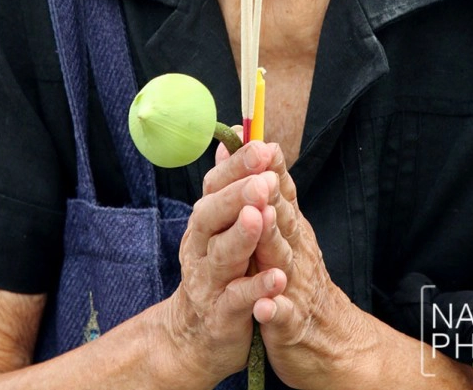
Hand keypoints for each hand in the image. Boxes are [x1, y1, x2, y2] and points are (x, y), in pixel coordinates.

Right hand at [168, 141, 287, 388]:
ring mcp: (209, 282)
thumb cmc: (217, 271)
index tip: (262, 147)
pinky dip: (256, 290)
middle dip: (237, 194)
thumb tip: (233, 135)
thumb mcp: (220, 225)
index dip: (237, 166)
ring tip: (260, 217)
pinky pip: (237, 301)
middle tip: (263, 179)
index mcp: (205, 222)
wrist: (196, 337)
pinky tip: (276, 278)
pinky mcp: (221, 316)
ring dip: (241, 235)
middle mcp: (201, 247)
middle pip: (212, 215)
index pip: (215, 185)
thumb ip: (229, 182)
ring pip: (222, 255)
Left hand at [214, 140, 373, 389]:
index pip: (282, 192)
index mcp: (292, 229)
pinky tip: (263, 305)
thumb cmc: (300, 278)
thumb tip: (252, 149)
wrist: (331, 342)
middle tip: (258, 176)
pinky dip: (273, 309)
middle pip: (283, 219)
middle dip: (270, 196)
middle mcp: (297, 251)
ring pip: (283, 259)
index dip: (273, 169)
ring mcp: (296, 286)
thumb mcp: (287, 231)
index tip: (262, 144)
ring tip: (259, 222)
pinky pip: (282, 315)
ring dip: (272, 240)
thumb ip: (269, 192)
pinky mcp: (290, 324)